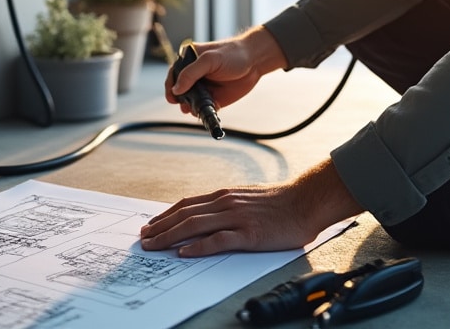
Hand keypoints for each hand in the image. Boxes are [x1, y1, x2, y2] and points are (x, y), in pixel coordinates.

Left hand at [138, 160, 362, 256]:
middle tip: (144, 239)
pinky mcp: (248, 233)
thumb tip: (208, 215)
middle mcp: (225, 203)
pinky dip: (198, 246)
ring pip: (194, 225)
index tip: (151, 224)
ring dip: (170, 236)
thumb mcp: (247, 198)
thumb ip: (228, 205)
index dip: (165, 215)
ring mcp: (236, 217)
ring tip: (154, 245)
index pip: (187, 204)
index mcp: (224, 195)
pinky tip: (184, 253)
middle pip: (184, 214)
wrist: (306, 200)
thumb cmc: (280, 202)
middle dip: (160, 227)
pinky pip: (218, 240)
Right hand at [166, 27, 287, 112]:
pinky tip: (205, 113)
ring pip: (190, 102)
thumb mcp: (210, 60)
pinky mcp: (214, 99)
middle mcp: (195, 76)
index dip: (170, 86)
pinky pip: (204, 109)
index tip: (172, 96)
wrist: (255, 61)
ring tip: (194, 109)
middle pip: (180, 91)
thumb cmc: (233, 54)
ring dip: (189, 107)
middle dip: (180, 99)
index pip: (173, 74)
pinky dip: (202, 113)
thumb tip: (176, 89)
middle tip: (184, 104)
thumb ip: (191, 73)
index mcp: (190, 61)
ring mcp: (204, 88)